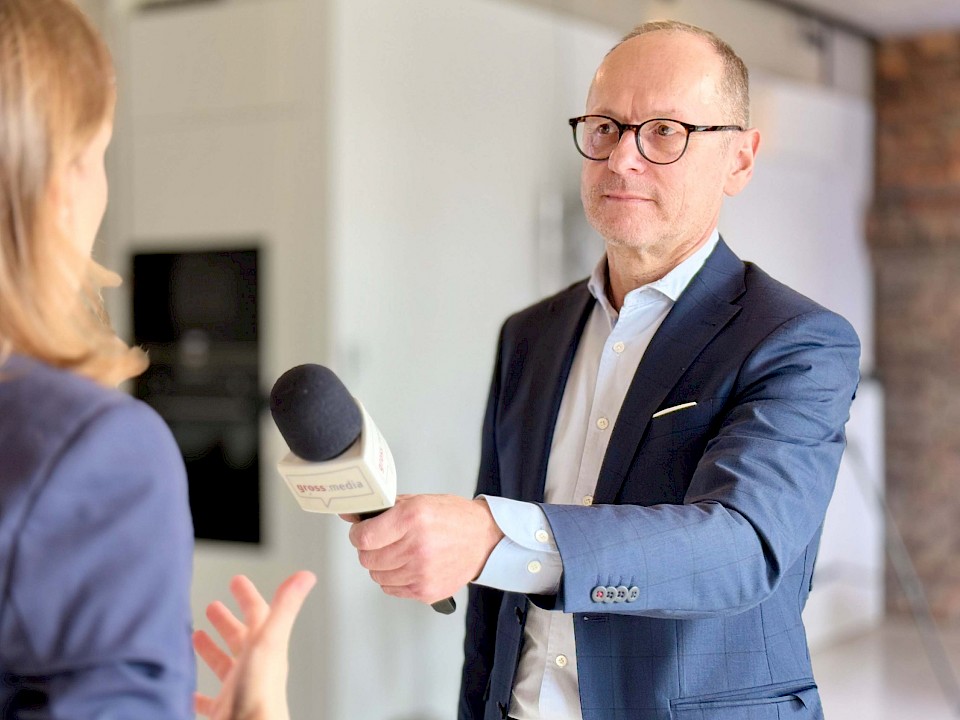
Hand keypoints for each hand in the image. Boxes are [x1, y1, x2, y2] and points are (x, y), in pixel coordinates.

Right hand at [192, 571, 316, 719]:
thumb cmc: (260, 693)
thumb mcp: (269, 641)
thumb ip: (285, 608)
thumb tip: (306, 575)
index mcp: (265, 648)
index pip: (257, 614)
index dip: (247, 596)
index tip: (237, 581)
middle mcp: (253, 667)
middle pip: (240, 638)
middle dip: (226, 621)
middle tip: (213, 606)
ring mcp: (239, 689)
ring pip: (224, 665)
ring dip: (212, 650)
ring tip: (196, 636)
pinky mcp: (225, 710)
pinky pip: (210, 699)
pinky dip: (199, 690)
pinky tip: (189, 687)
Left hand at [346, 494, 503, 604]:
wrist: (483, 540)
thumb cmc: (453, 518)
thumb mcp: (418, 501)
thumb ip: (383, 508)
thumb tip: (350, 515)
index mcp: (413, 518)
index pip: (364, 537)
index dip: (357, 534)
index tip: (361, 532)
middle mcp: (416, 547)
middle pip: (367, 558)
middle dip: (369, 549)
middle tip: (382, 542)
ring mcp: (421, 572)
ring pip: (377, 576)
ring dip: (382, 565)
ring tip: (399, 553)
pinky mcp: (425, 591)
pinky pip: (391, 589)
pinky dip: (394, 578)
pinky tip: (408, 565)